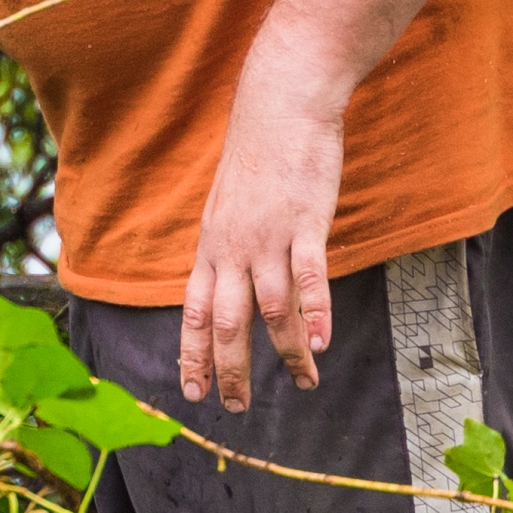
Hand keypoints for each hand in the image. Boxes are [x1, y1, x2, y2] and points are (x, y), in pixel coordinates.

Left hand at [179, 77, 346, 411]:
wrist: (280, 105)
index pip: (193, 312)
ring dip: (285, 354)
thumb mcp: (229, 206)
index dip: (192, 355)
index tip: (193, 391)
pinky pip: (308, 278)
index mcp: (210, 246)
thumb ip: (229, 247)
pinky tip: (321, 345)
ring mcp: (267, 238)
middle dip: (230, 370)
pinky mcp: (304, 224)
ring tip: (301, 384)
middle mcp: (231, 249)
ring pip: (270, 310)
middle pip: (225, 323)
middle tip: (237, 407)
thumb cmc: (259, 155)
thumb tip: (231, 281)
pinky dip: (314, 314)